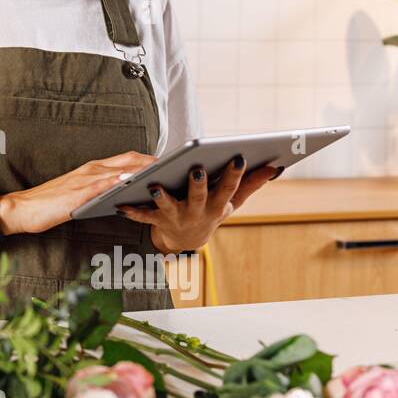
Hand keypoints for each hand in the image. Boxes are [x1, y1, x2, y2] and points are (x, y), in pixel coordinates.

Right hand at [0, 151, 155, 235]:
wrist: (22, 208)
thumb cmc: (49, 203)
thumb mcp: (80, 194)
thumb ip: (100, 190)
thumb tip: (124, 193)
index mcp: (92, 169)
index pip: (127, 158)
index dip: (149, 159)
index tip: (169, 162)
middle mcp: (91, 170)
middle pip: (129, 160)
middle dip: (153, 162)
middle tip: (177, 166)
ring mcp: (84, 180)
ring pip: (120, 169)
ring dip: (142, 170)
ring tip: (164, 174)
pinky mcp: (78, 193)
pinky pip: (102, 185)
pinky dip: (118, 182)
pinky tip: (131, 183)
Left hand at [117, 155, 281, 252]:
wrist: (186, 241)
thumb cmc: (211, 210)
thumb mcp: (232, 201)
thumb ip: (251, 184)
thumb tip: (276, 166)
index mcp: (218, 205)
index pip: (229, 188)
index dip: (235, 174)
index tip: (239, 156)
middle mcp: (198, 212)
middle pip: (199, 197)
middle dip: (199, 184)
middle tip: (197, 169)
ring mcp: (176, 217)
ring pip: (168, 207)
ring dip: (161, 197)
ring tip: (154, 184)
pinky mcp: (156, 220)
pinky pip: (142, 216)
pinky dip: (131, 211)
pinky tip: (120, 203)